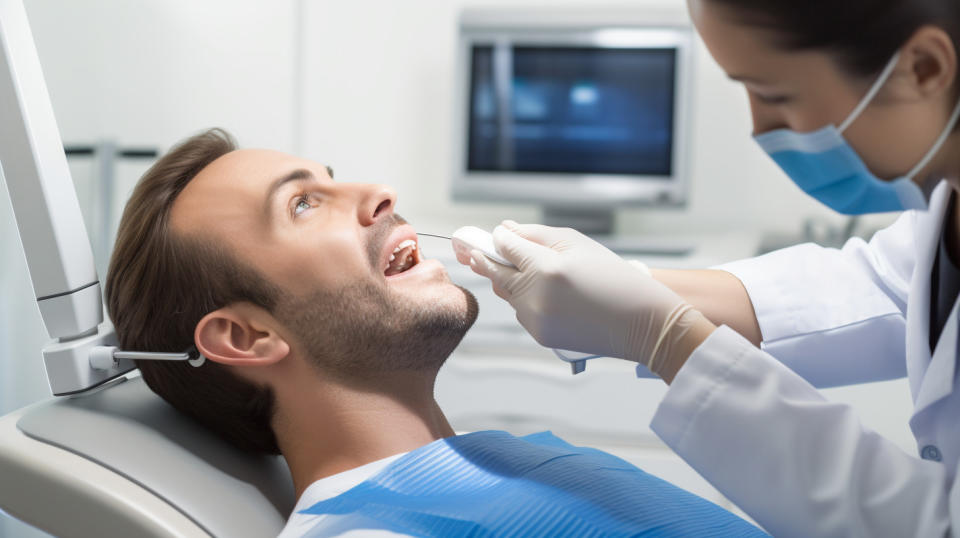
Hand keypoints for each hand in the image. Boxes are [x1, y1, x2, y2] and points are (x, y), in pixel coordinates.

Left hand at [463, 221, 714, 379]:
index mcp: (546, 268)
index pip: (506, 247)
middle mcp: (535, 295)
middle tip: (471, 251)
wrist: (641, 322)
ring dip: (510, 281)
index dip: (500, 238)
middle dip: (484, 259)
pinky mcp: (539, 335)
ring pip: (507, 294)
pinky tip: (548, 295)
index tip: (498, 234)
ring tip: (527, 272)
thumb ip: (536, 235)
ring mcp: (535, 319)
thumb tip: (505, 229)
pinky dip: (526, 300)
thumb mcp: (578, 244)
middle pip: (495, 272)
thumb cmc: (614, 277)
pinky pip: (521, 312)